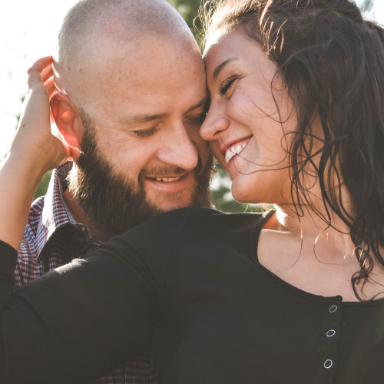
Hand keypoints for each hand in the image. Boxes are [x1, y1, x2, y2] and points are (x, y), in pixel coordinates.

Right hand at [9, 56, 73, 175]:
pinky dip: (41, 63)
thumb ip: (73, 145)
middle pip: (46, 89)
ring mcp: (34, 99)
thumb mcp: (65, 149)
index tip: (70, 91)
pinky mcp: (33, 92)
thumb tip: (84, 152)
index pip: (51, 104)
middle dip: (55, 79)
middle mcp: (37, 108)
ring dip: (48, 68)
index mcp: (44, 120)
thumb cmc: (48, 155)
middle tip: (67, 71)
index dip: (59, 96)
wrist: (34, 153)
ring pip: (39, 77)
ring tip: (58, 59)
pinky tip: (50, 56)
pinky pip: (34, 71)